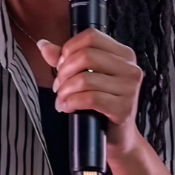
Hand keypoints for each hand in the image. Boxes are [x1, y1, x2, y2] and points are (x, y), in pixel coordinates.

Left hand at [37, 30, 144, 160]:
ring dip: (65, 91)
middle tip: (58, 86)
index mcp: (123, 55)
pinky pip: (90, 98)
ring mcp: (130, 89)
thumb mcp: (82, 77)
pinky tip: (67, 108)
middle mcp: (131, 68)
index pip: (91, 36)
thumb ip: (65, 59)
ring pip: (85, 78)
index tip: (61, 65)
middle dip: (64, 72)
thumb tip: (43, 44)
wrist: (117, 137)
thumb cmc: (100, 106)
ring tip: (61, 99)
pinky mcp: (124, 108)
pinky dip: (71, 103)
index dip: (69, 49)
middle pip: (86, 55)